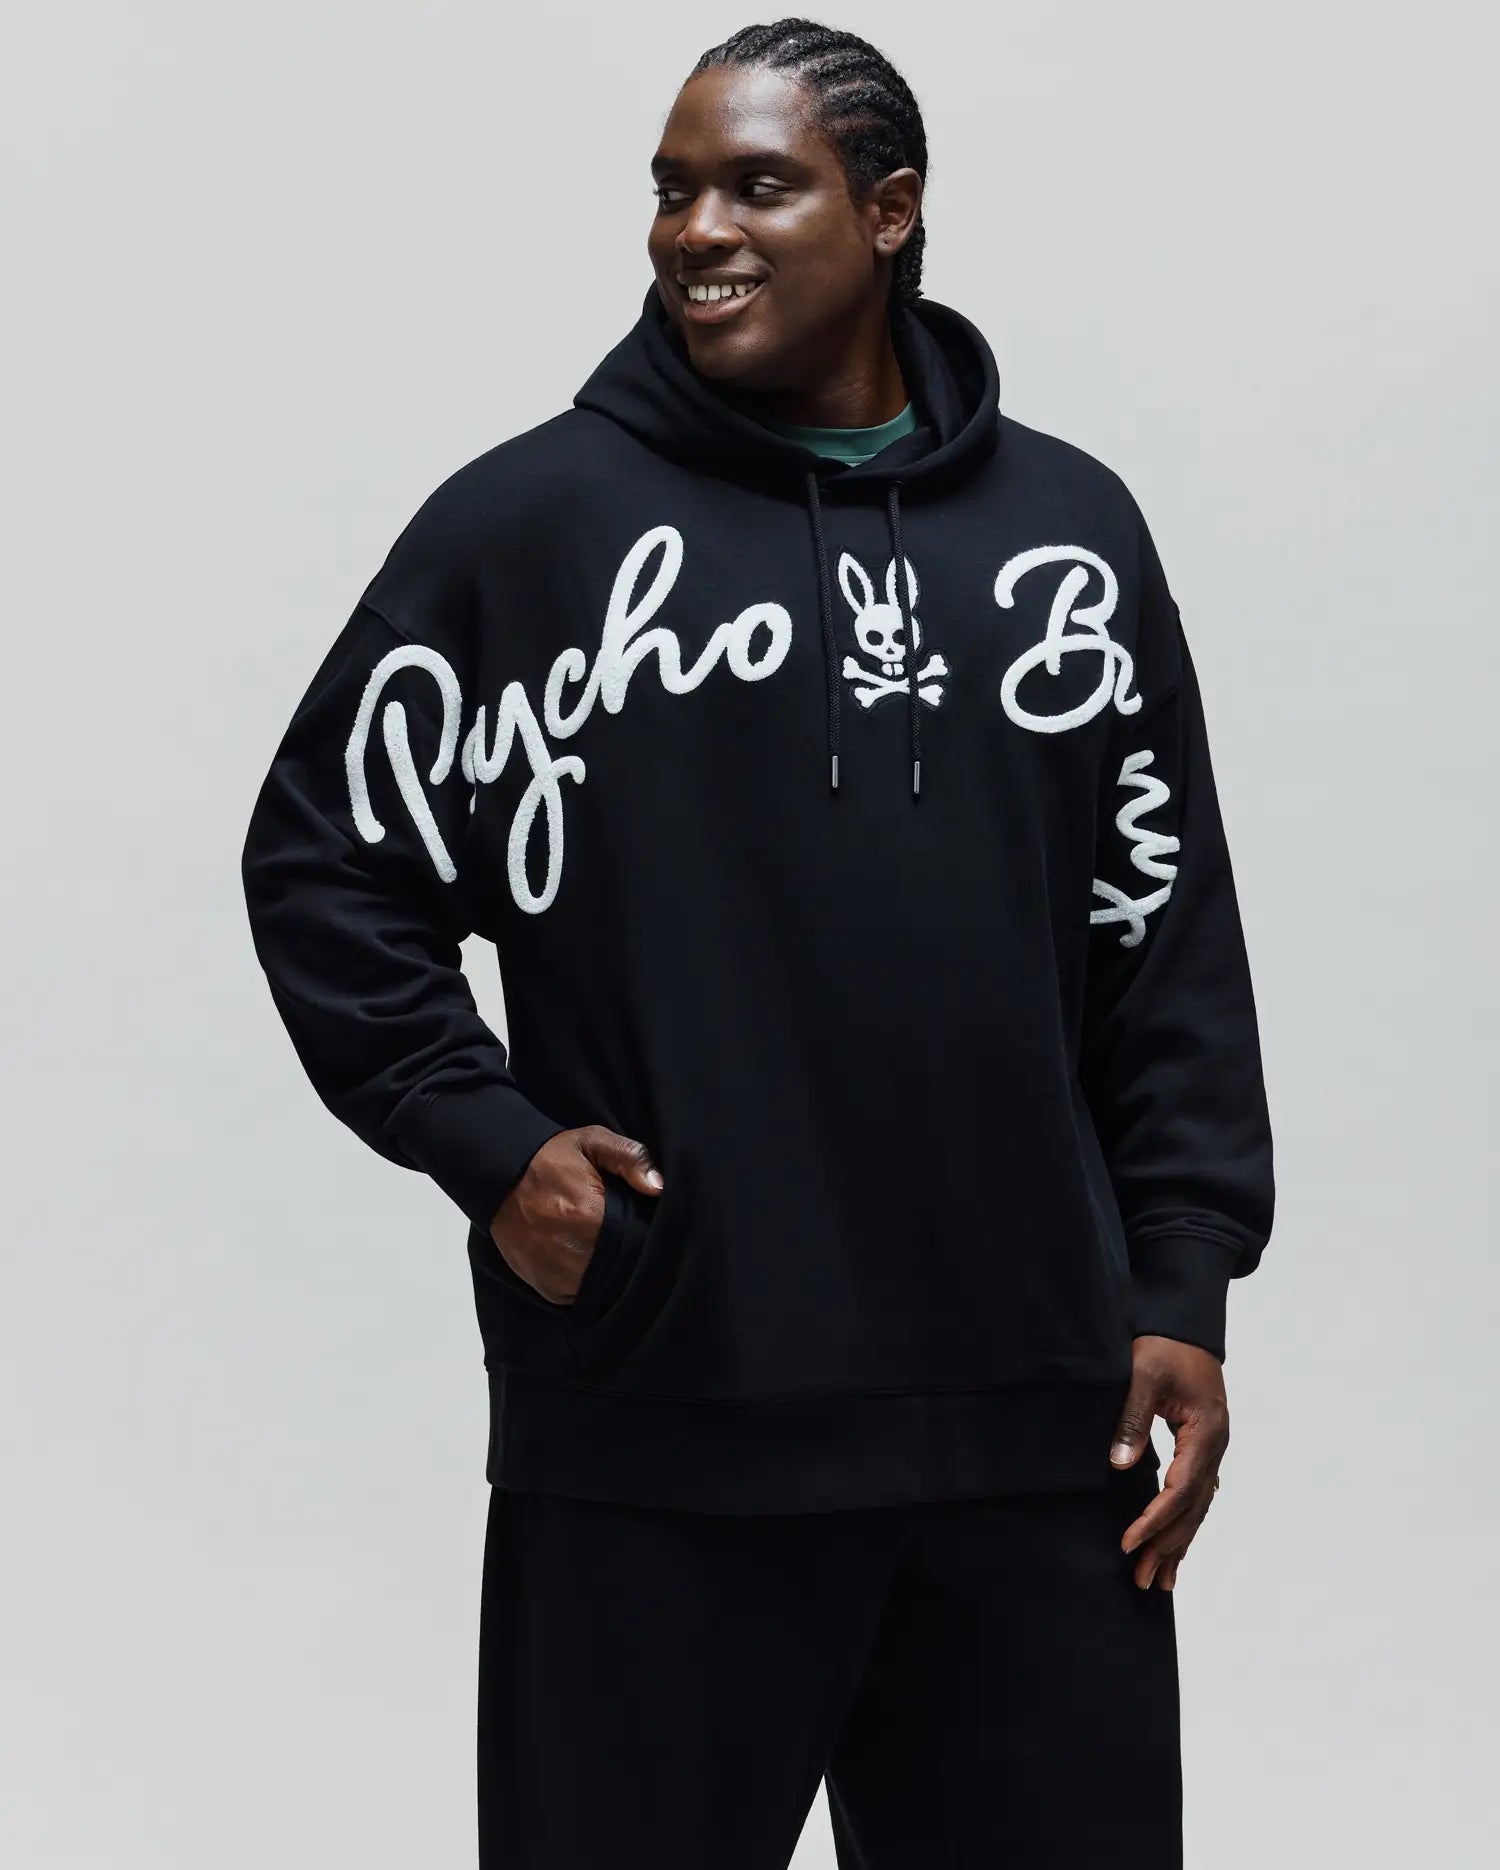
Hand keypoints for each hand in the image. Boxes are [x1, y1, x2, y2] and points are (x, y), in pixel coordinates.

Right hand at [487, 1125, 663, 1304]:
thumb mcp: (591, 1141)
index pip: (635, 1241)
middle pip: (620, 1266)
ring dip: (608, 1273)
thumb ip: (629, 1157)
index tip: (641, 1227)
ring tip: (605, 1250)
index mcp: (589, 1216)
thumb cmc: (550, 1158)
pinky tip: (587, 1261)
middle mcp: (573, 1251)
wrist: (498, 1177)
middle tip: (623, 1237)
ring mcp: (558, 1275)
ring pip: (601, 1284)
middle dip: (627, 1255)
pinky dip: (587, 1283)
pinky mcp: (547, 1288)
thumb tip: (658, 1187)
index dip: (642, 1237)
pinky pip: (580, 1296)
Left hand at [1108, 1335, 1227, 1591]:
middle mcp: (1216, 1448)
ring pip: (1197, 1507)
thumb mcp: (1144, 1376)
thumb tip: (1120, 1464)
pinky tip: (1177, 1544)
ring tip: (1161, 1580)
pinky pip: (1196, 1495)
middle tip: (1143, 1581)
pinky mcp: (1203, 1448)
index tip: (1129, 1543)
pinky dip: (1185, 1522)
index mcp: (1205, 1433)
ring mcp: (1213, 1450)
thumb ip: (1133, 1418)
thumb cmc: (1164, 1347)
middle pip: (1192, 1508)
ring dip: (1178, 1542)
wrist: (1186, 1326)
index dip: (1154, 1520)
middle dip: (1167, 1545)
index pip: (1180, 1490)